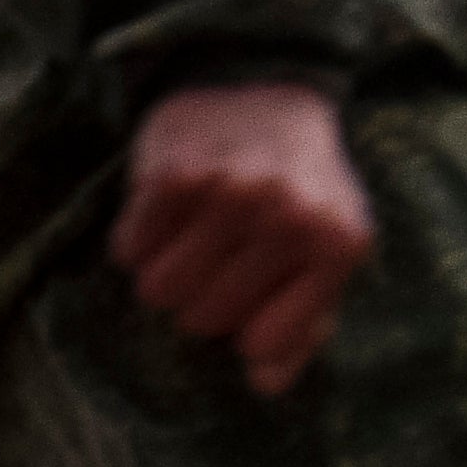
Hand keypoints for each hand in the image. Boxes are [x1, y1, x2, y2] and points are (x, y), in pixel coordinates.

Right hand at [110, 82, 373, 396]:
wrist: (259, 84)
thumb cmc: (295, 183)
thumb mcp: (325, 247)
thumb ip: (306, 321)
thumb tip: (266, 383)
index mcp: (336, 245)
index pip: (259, 342)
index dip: (242, 326)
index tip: (248, 293)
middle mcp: (288, 217)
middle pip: (203, 319)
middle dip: (197, 298)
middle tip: (212, 255)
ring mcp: (231, 193)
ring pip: (160, 291)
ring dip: (162, 272)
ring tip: (186, 235)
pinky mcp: (176, 173)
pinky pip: (130, 250)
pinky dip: (136, 240)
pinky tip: (162, 212)